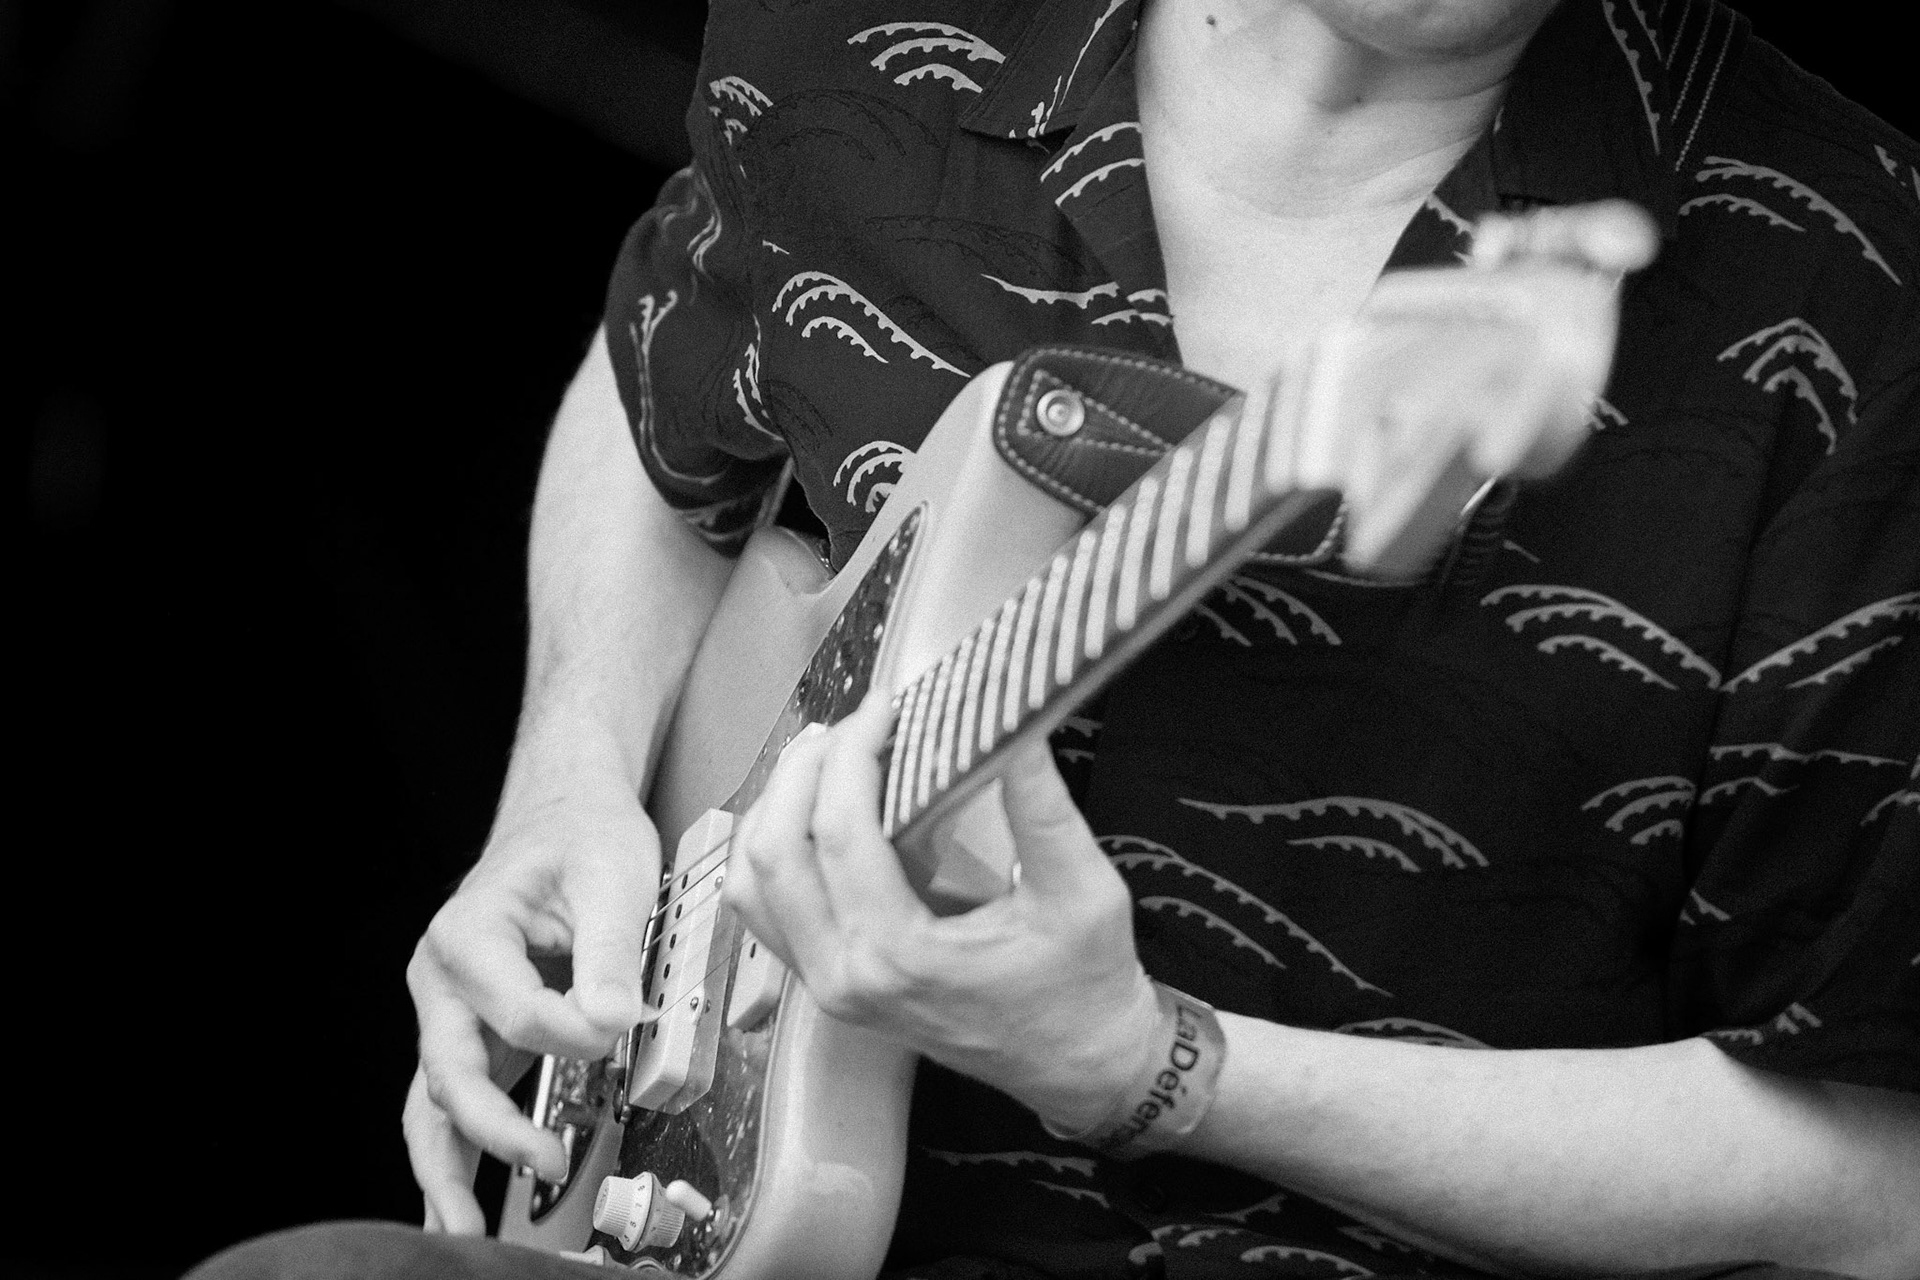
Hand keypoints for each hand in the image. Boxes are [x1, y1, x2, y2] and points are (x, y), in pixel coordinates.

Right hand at [403, 779, 658, 1232]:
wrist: (566, 813)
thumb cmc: (583, 835)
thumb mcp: (612, 878)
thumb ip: (611, 953)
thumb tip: (616, 1019)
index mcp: (469, 934)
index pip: (518, 1013)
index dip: (578, 1033)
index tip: (623, 1026)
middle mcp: (444, 977)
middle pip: (453, 1070)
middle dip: (493, 1127)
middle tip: (546, 1157)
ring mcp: (452, 1010)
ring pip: (435, 1099)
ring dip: (449, 1165)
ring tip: (463, 1228)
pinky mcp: (475, 1032)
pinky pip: (453, 1099)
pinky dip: (456, 1151)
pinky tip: (460, 1205)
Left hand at [724, 695, 1159, 1131]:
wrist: (1079, 1064)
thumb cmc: (1084, 985)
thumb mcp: (1082, 890)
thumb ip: (1042, 806)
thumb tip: (1013, 723)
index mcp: (901, 956)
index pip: (840, 832)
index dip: (853, 754)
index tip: (886, 706)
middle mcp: (846, 977)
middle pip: (776, 850)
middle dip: (805, 769)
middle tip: (855, 722)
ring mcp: (828, 986)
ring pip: (753, 881)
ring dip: (776, 807)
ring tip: (825, 755)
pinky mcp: (828, 984)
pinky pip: (765, 911)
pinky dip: (770, 851)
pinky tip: (810, 811)